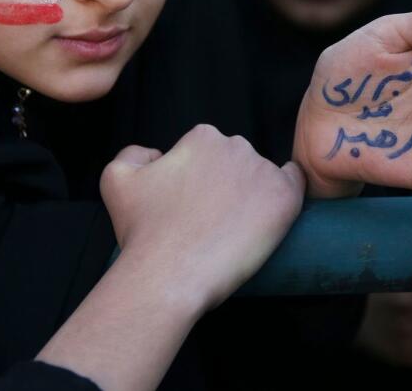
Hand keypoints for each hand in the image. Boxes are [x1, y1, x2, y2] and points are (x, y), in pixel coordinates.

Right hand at [99, 125, 304, 310]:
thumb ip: (134, 153)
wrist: (169, 275)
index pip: (209, 150)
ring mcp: (263, 171)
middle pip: (237, 160)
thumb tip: (157, 154)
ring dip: (252, 194)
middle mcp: (237, 146)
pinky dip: (286, 193)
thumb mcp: (116, 178)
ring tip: (233, 228)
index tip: (193, 204)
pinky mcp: (284, 199)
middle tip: (212, 219)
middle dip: (227, 184)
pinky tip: (273, 210)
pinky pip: (295, 183)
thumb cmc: (143, 231)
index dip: (200, 177)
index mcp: (202, 137)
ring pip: (262, 175)